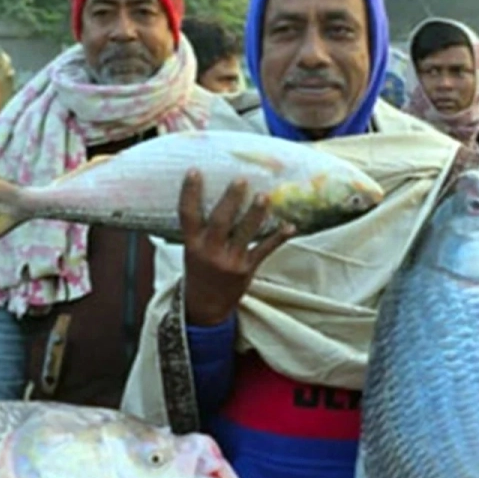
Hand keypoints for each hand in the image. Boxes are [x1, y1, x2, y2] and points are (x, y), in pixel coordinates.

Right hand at [178, 170, 294, 326]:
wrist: (206, 306)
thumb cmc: (199, 270)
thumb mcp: (191, 250)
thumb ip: (200, 228)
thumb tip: (211, 193)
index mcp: (192, 244)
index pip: (187, 215)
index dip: (189, 193)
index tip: (194, 171)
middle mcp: (210, 251)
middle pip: (220, 221)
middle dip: (231, 200)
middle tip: (241, 180)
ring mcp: (230, 261)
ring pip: (245, 234)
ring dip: (256, 214)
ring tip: (265, 195)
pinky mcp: (247, 269)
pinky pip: (265, 250)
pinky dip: (278, 237)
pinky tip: (291, 225)